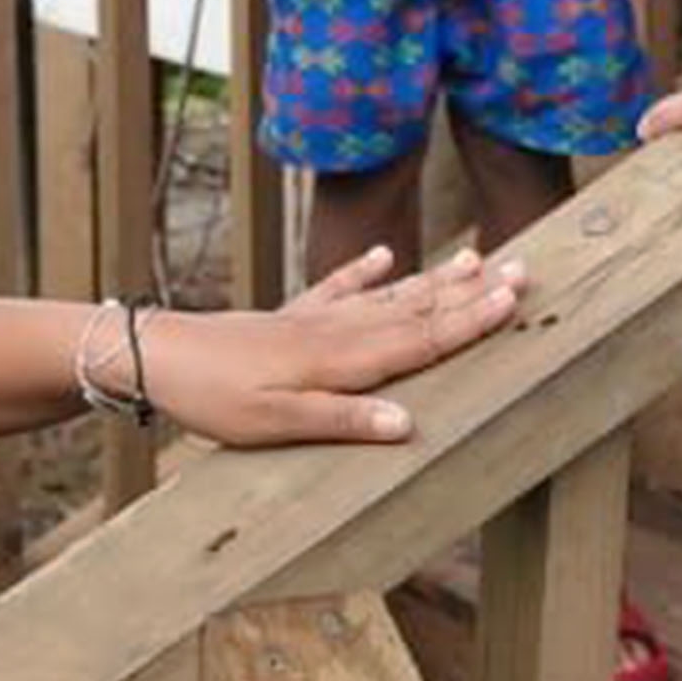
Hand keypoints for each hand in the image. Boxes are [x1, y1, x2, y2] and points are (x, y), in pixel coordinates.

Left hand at [143, 244, 527, 445]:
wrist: (156, 357)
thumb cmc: (214, 398)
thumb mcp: (275, 424)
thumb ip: (342, 422)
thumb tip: (410, 426)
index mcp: (341, 360)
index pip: (422, 339)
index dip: (472, 321)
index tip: (517, 298)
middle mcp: (336, 331)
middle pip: (418, 310)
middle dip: (472, 292)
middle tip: (524, 267)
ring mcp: (312, 319)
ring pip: (388, 296)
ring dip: (434, 279)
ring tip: (477, 257)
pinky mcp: (287, 317)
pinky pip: (336, 289)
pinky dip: (363, 272)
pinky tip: (386, 254)